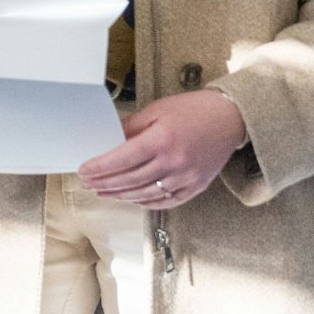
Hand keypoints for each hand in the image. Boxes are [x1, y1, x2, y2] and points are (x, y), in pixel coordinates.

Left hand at [78, 90, 247, 207]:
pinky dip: (146, 202)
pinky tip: (132, 199)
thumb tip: (108, 140)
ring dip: (121, 195)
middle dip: (105, 184)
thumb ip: (131, 127)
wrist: (229, 119)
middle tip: (88, 184)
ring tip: (104, 192)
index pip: (122, 159)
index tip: (84, 171)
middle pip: (130, 180)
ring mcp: (186, 178)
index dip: (100, 168)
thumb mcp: (156, 111)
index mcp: (161, 140)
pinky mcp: (196, 187)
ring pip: (145, 194)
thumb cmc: (191, 110)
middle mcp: (174, 162)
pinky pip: (166, 201)